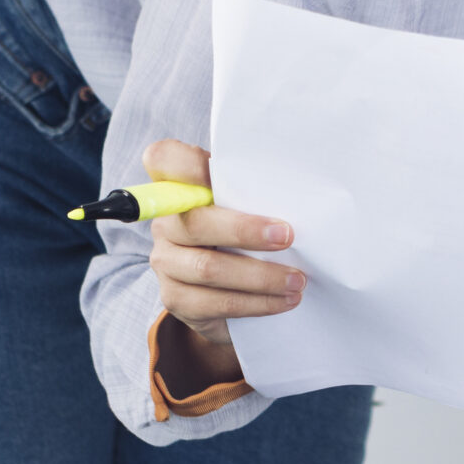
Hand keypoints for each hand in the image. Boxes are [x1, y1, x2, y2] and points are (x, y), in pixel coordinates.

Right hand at [141, 139, 301, 388]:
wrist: (229, 291)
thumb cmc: (245, 236)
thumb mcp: (247, 208)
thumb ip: (254, 195)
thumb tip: (299, 195)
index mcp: (178, 188)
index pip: (164, 160)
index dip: (185, 164)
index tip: (213, 173)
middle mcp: (165, 222)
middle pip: (195, 222)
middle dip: (245, 230)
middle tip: (287, 237)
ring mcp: (165, 262)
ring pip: (208, 268)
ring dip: (260, 276)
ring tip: (296, 281)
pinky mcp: (175, 298)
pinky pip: (215, 303)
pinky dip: (256, 303)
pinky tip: (283, 301)